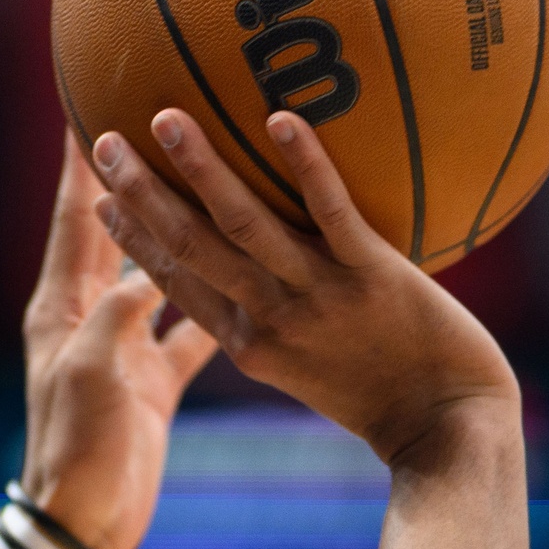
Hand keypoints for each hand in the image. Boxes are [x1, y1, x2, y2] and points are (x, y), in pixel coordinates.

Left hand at [18, 136, 221, 548]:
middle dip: (132, 174)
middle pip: (115, 230)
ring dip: (180, 223)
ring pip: (159, 267)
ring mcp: (126, 345)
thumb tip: (149, 261)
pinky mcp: (157, 377)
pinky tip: (250, 260)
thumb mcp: (93, 373)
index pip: (73, 217)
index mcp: (63, 307)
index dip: (80, 162)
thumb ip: (118, 313)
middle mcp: (92, 315)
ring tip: (208, 174)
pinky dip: (214, 290)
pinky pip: (191, 320)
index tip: (88, 101)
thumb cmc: (76, 447)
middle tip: (152, 116)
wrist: (85, 522)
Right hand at [90, 111, 516, 476]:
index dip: (133, 240)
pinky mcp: (373, 278)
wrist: (450, 431)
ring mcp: (319, 297)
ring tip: (166, 117)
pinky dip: (305, 165)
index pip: (174, 283)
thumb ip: (286, 321)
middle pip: (189, 247)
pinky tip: (279, 119)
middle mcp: (271, 318)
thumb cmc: (393, 397)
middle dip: (141, 195)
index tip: (99, 198)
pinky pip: (332, 212)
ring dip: (200, 170)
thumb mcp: (317, 368)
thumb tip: (276, 270)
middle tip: (104, 143)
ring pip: (244, 225)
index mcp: (250, 342)